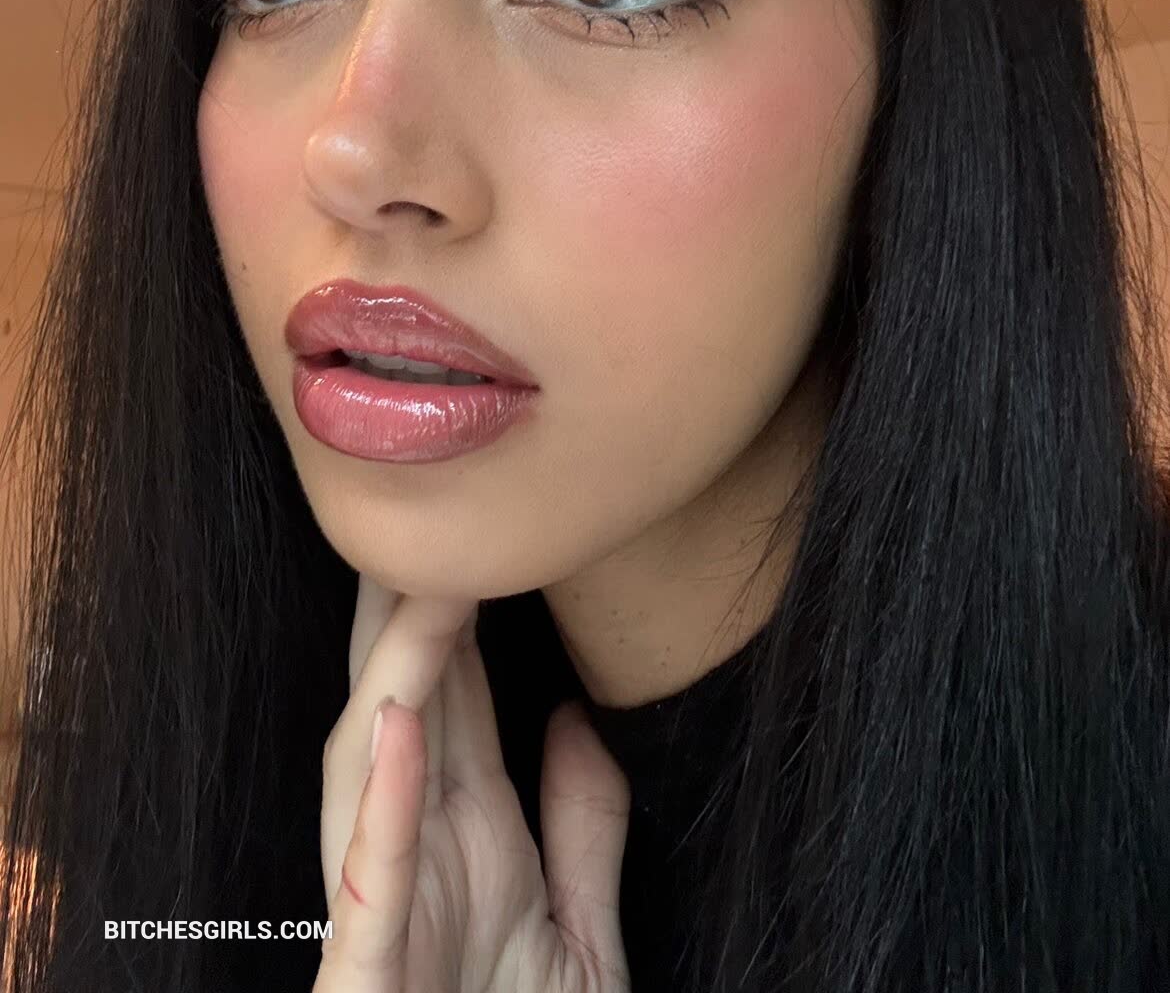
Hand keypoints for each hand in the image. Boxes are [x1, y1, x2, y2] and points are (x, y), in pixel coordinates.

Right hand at [313, 573, 632, 990]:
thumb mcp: (582, 936)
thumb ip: (583, 831)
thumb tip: (574, 716)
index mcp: (469, 842)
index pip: (454, 702)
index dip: (456, 614)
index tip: (471, 532)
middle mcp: (419, 857)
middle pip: (400, 706)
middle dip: (402, 610)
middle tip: (419, 511)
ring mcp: (385, 910)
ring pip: (367, 766)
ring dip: (395, 671)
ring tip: (420, 584)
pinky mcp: (367, 976)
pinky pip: (373, 879)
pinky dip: (381, 802)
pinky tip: (394, 726)